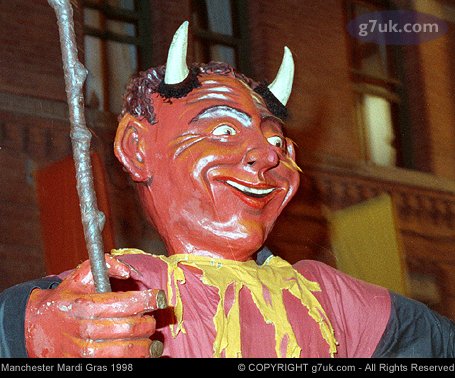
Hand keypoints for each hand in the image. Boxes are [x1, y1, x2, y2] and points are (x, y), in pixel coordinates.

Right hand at [25, 254, 165, 357]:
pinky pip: (114, 365)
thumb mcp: (79, 276)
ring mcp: (83, 351)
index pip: (125, 303)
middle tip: (153, 321)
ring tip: (153, 343)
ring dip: (145, 348)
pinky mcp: (83, 365)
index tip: (160, 298)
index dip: (147, 300)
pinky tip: (141, 355)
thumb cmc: (63, 300)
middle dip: (148, 324)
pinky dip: (132, 361)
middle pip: (128, 328)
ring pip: (124, 352)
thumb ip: (105, 265)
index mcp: (85, 305)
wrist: (33, 327)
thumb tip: (128, 271)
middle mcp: (85, 329)